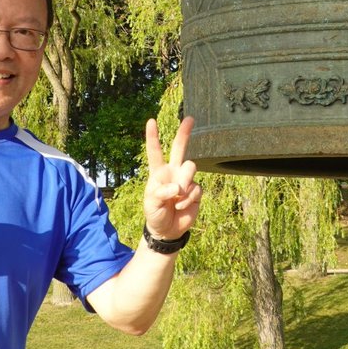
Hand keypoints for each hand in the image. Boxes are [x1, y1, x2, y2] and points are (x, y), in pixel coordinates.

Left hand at [143, 116, 201, 240]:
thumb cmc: (155, 214)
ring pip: (191, 167)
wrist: (167, 230)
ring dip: (185, 181)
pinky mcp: (196, 191)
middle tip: (189, 118)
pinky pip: (196, 188)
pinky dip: (188, 199)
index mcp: (159, 172)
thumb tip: (177, 187)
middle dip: (184, 133)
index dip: (153, 137)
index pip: (155, 152)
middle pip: (180, 148)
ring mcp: (186, 180)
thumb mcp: (151, 204)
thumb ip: (161, 193)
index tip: (151, 121)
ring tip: (178, 196)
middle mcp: (173, 172)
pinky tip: (181, 207)